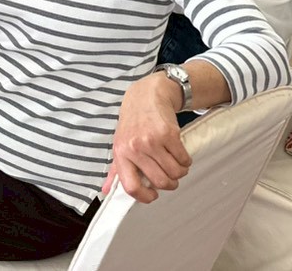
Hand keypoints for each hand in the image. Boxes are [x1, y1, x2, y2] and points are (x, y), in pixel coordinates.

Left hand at [104, 73, 191, 203]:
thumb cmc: (133, 123)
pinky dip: (186, 160)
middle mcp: (135, 148)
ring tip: (175, 163)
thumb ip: (115, 169)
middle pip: (160, 182)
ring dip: (180, 172)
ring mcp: (152, 141)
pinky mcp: (169, 134)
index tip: (153, 195)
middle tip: (170, 177)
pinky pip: (184, 159)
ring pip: (175, 172)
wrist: (146, 95)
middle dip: (170, 184)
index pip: (131, 186)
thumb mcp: (119, 144)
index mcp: (121, 154)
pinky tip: (179, 153)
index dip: (145, 196)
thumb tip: (106, 190)